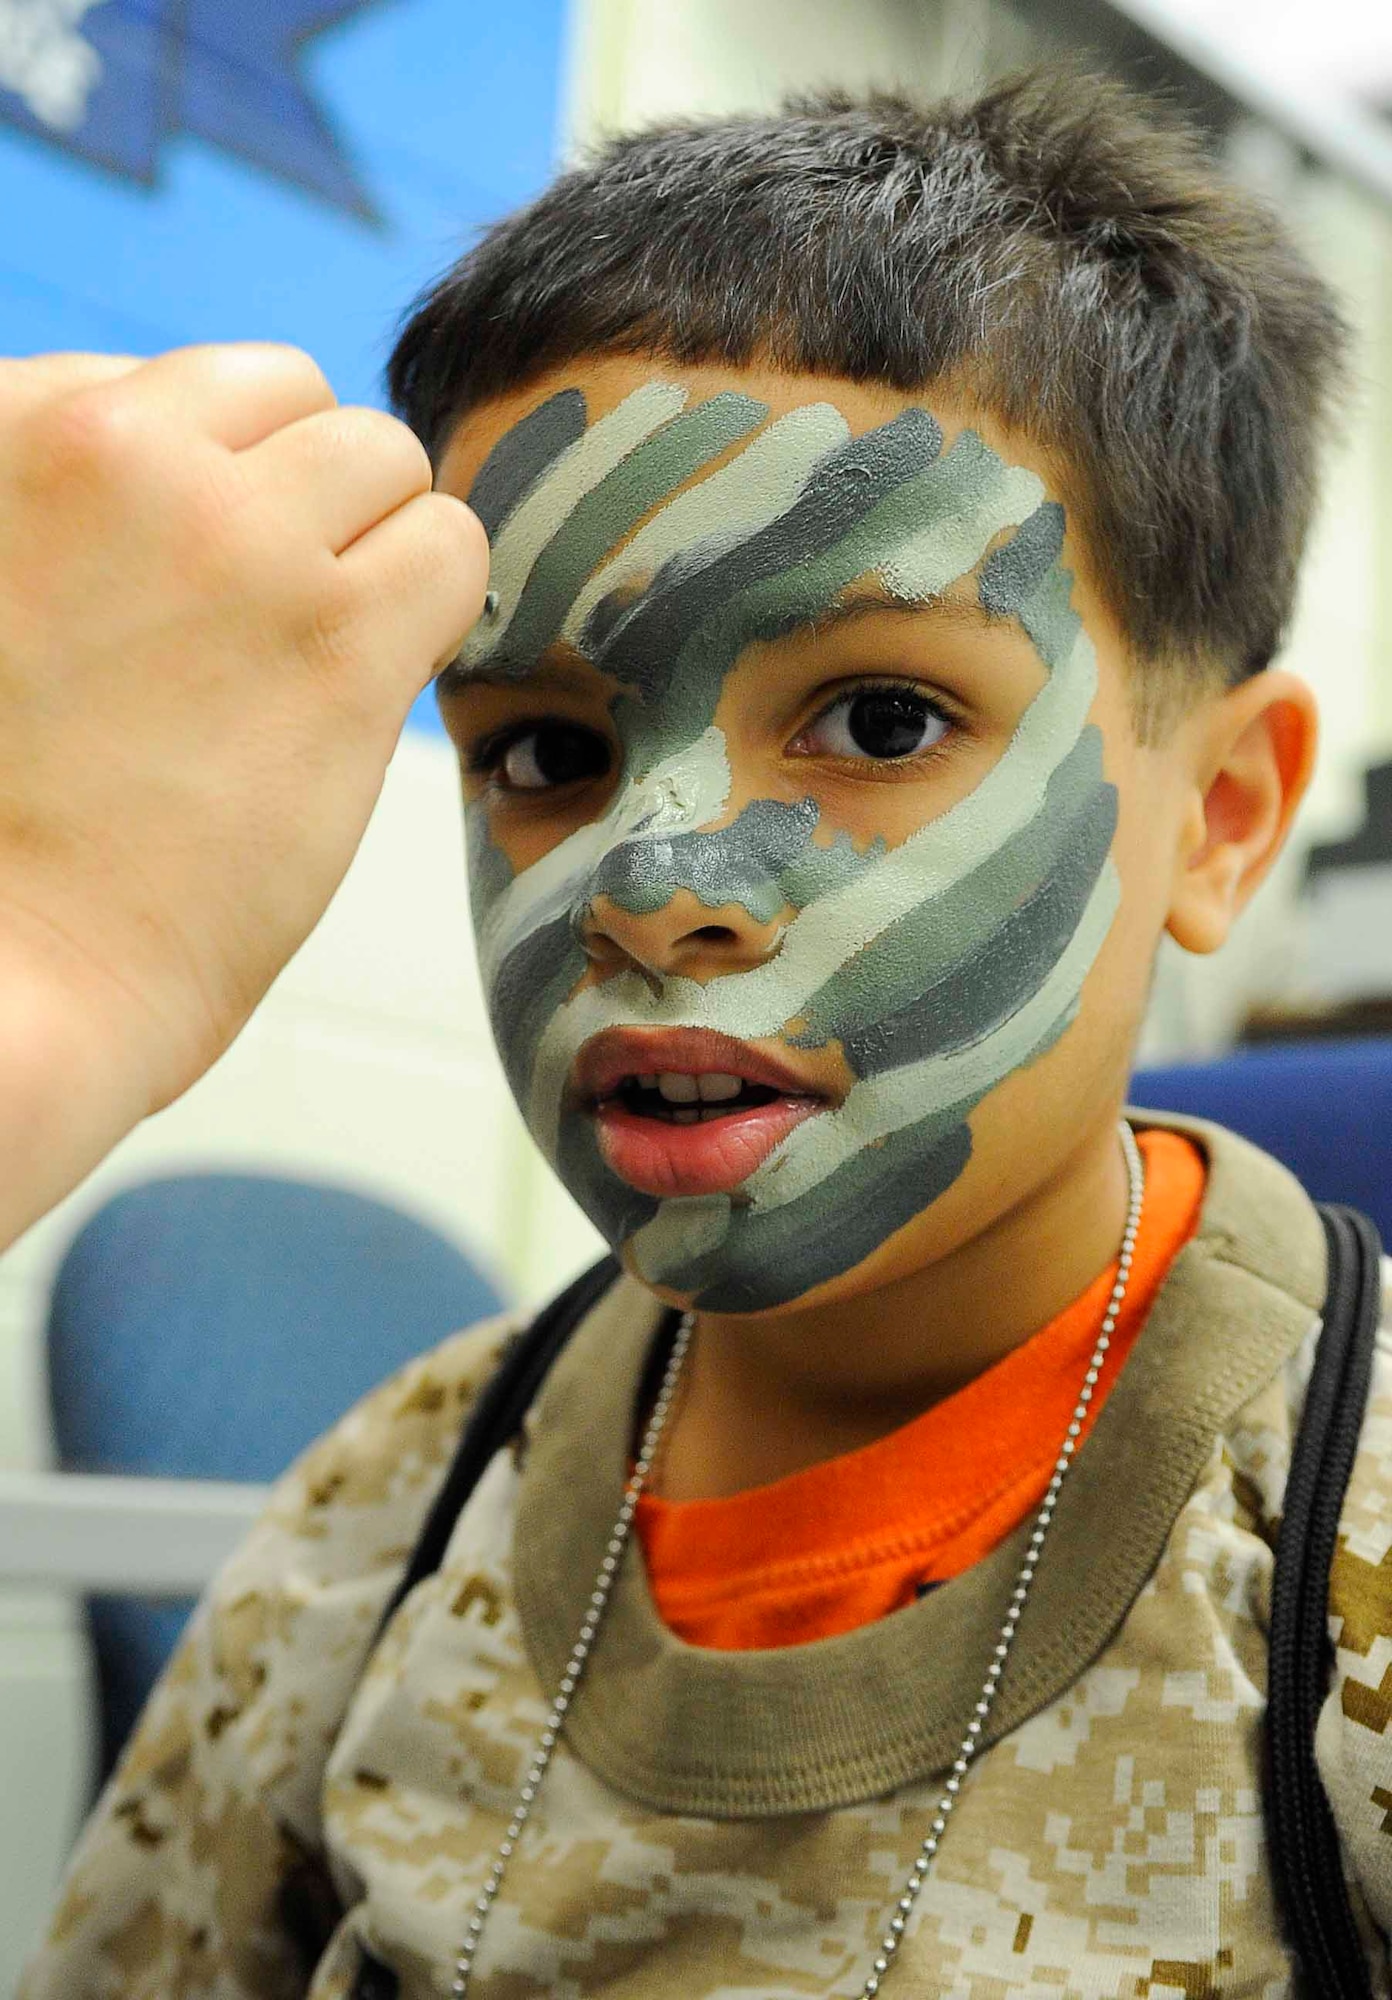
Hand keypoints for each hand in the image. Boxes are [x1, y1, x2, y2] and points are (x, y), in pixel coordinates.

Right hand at [0, 343, 486, 1240]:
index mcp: (15, 430)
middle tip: (269, 618)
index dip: (209, 489)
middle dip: (304, 495)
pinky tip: (373, 680)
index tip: (189, 589)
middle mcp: (122, 453)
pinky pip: (453, 549)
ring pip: (388, 458)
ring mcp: (236, 540)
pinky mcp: (337, 643)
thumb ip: (71, 501)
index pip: (177, 387)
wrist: (13, 973)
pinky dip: (435, 605)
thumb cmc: (4, 813)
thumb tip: (196, 449)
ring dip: (376, 544)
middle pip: (294, 397)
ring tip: (321, 650)